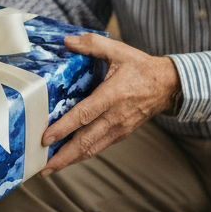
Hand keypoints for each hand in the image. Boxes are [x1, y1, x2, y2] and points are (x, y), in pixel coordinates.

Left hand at [40, 34, 179, 177]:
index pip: (84, 114)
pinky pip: (99, 147)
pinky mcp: (121, 134)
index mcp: (113, 96)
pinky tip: (68, 159)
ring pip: (91, 149)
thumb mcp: (119, 51)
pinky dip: (82, 155)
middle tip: (42, 167)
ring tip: (49, 169)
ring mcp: (119, 128)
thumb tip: (67, 42)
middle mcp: (115, 116)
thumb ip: (92, 44)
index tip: (46, 138)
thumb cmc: (141, 68)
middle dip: (62, 156)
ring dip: (69, 161)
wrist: (168, 86)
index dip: (64, 127)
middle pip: (85, 141)